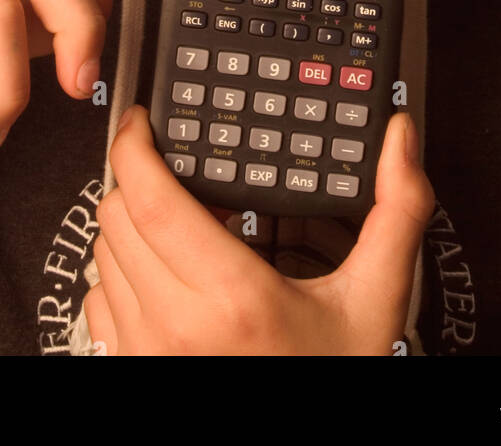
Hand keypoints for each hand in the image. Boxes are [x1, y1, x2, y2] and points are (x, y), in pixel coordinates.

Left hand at [83, 104, 434, 355]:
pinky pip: (99, 303)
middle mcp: (175, 327)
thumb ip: (396, 213)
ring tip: (176, 226)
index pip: (151, 201)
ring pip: (104, 257)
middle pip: (117, 218)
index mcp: (234, 296)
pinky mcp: (130, 370)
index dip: (135, 148)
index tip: (142, 123)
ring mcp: (145, 354)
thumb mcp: (375, 300)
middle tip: (171, 171)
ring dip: (130, 228)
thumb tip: (401, 139)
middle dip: (137, 180)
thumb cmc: (336, 378)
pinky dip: (121, 277)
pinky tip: (164, 277)